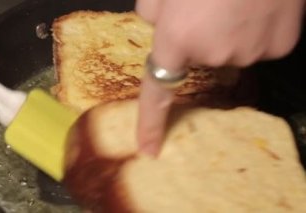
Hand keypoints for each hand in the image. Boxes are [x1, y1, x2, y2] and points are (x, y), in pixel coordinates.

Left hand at [135, 0, 304, 155]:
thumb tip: (156, 24)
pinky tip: (256, 8)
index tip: (148, 148)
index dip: (150, 122)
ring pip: (228, 51)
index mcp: (179, 38)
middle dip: (194, 36)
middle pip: (196, 56)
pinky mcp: (280, 46)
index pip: (157, 91)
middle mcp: (214, 55)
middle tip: (203, 4)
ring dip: (225, 33)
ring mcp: (251, 53)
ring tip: (232, 1)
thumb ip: (151, 8)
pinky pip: (257, 45)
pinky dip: (253, 31)